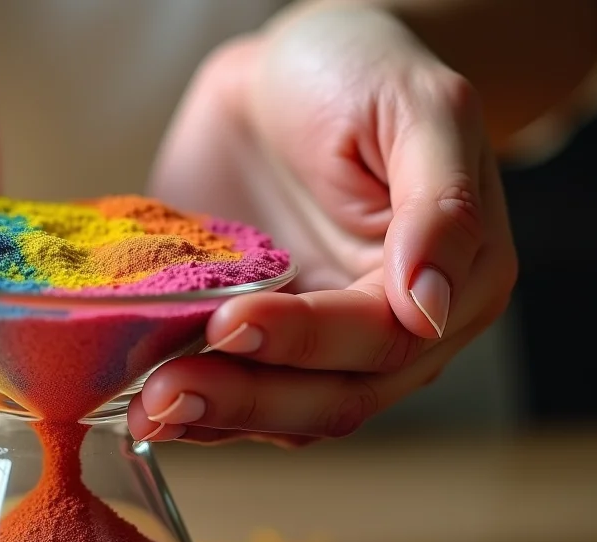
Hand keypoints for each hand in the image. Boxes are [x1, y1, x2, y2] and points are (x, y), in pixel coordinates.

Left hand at [131, 2, 517, 445]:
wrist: (283, 71)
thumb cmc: (362, 70)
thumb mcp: (422, 107)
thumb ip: (441, 205)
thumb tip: (430, 308)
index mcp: (454, 285)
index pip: (383, 340)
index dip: (306, 341)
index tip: (232, 322)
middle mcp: (392, 331)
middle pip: (331, 399)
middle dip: (248, 399)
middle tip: (169, 392)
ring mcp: (320, 344)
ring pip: (281, 414)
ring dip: (214, 418)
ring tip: (147, 407)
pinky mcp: (259, 343)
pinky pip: (235, 392)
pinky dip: (194, 408)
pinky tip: (142, 406)